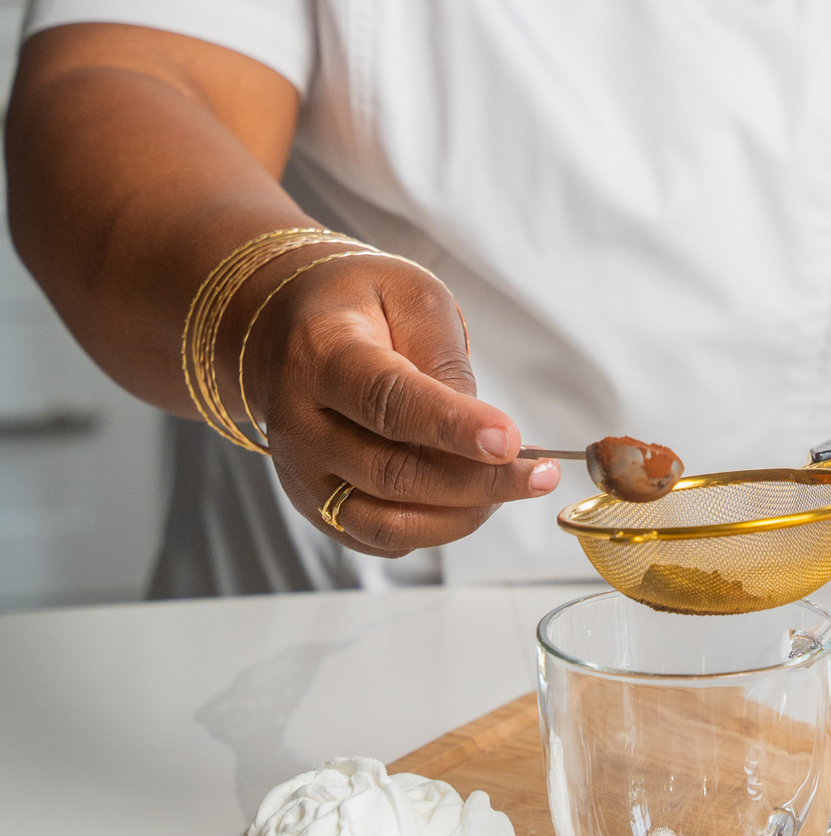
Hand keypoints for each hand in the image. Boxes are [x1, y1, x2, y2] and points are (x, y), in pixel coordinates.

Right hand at [239, 252, 558, 555]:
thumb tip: (481, 431)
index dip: (451, 426)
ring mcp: (302, 475)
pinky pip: (384, 539)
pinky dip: (437, 528)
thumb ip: (443, 358)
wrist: (284, 330)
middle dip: (479, 482)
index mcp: (320, 356)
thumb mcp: (408, 296)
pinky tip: (473, 497)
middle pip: (393, 474)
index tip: (509, 440)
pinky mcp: (318, 508)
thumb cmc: (356, 306)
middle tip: (542, 473)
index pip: (386, 401)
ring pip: (388, 523)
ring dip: (463, 514)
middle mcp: (299, 424)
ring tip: (515, 485)